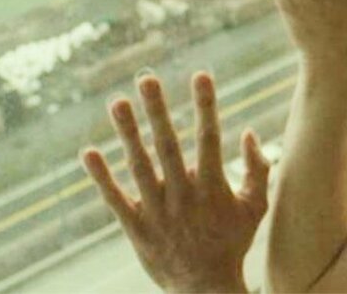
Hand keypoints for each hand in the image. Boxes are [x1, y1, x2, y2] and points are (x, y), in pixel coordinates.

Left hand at [81, 73, 269, 293]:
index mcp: (213, 186)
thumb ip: (257, 169)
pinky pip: (115, 198)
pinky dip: (101, 177)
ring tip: (117, 102)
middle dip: (157, 109)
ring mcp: (157, 211)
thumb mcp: (256, 207)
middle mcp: (183, 194)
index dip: (206, 104)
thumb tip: (249, 133)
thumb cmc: (234, 243)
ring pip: (138, 165)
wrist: (205, 287)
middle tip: (147, 78)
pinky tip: (89, 152)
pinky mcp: (136, 227)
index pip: (209, 136)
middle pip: (167, 144)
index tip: (201, 74)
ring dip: (127, 132)